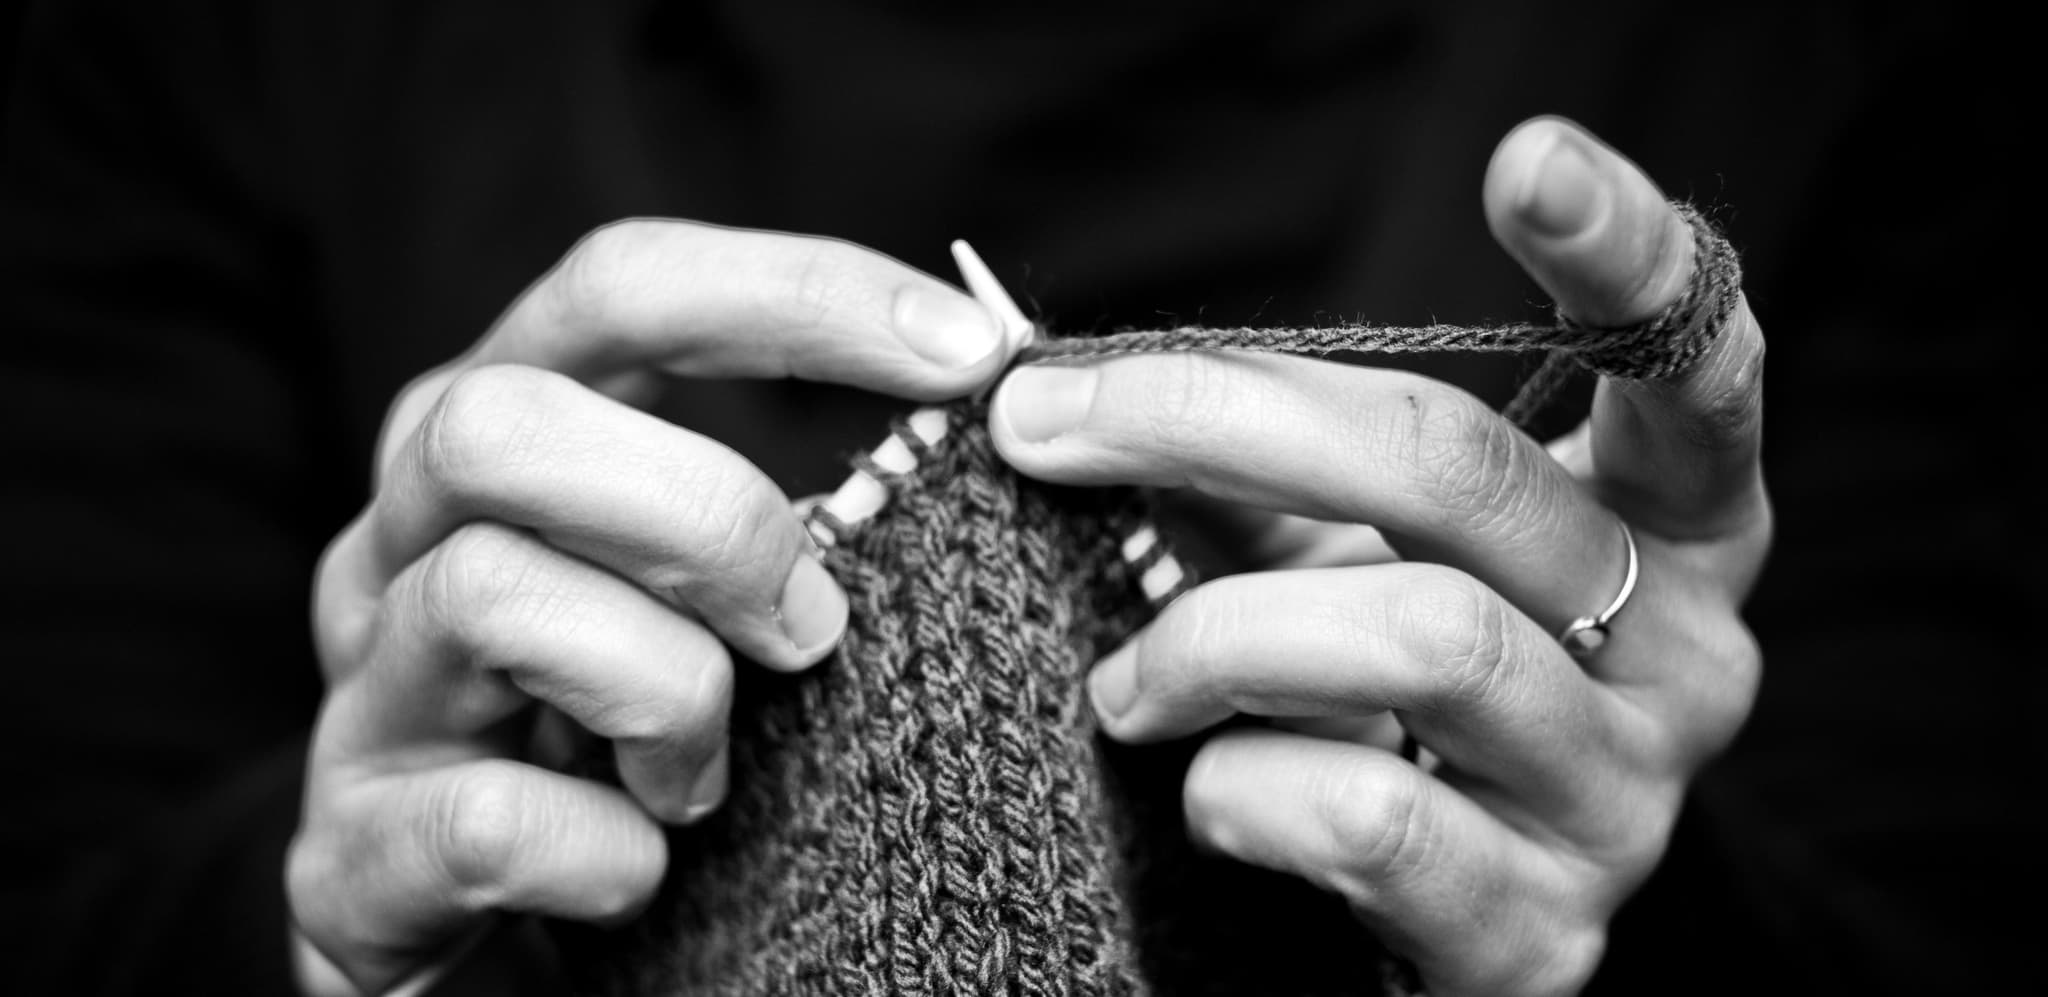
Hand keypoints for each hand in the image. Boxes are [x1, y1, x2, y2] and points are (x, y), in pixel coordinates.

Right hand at [287, 222, 1012, 993]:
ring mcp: (364, 688)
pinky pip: (491, 821)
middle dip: (704, 517)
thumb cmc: (621, 722)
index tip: (967, 352)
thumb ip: (789, 512)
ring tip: (708, 779)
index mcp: (499, 436)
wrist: (459, 913)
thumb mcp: (698, 590)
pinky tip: (641, 869)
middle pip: (501, 421)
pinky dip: (610, 852)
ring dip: (667, 692)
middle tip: (812, 629)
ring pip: (488, 597)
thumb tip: (970, 421)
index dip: (798, 294)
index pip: (620, 287)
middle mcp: (399, 535)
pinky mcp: (349, 849)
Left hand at [991, 117, 1768, 995]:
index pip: (1693, 367)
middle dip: (1218, 418)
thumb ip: (1254, 464)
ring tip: (1123, 677)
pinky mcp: (1543, 934)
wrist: (1432, 922)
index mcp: (1668, 524)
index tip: (1525, 156)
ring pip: (1423, 640)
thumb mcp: (1338, 551)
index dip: (1625, 254)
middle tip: (1042, 423)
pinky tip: (1203, 790)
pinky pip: (1374, 815)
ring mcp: (1627, 798)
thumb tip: (1065, 390)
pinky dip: (1241, 786)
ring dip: (1212, 637)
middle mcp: (1688, 651)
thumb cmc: (1378, 694)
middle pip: (1463, 474)